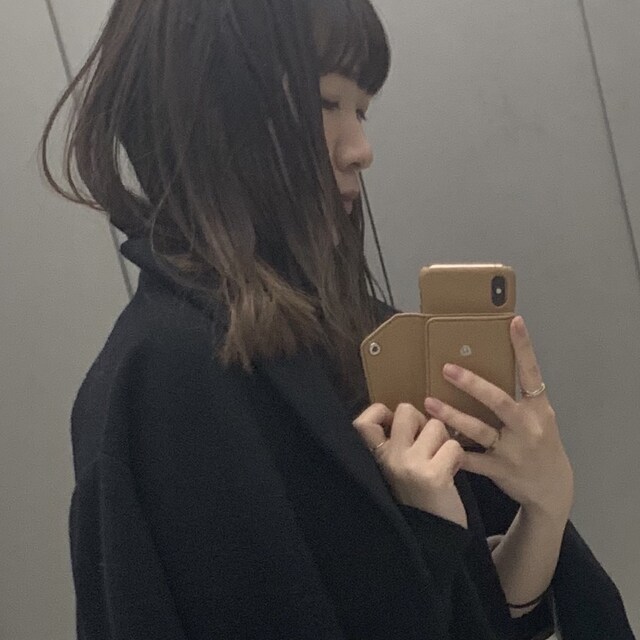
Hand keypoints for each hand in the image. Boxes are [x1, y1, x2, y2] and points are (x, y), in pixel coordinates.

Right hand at [353, 403, 467, 528]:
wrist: (431, 541)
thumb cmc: (415, 501)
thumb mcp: (394, 471)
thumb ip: (395, 445)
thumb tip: (410, 413)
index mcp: (375, 458)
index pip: (363, 422)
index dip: (380, 412)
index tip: (393, 423)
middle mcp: (388, 458)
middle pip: (406, 411)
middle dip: (422, 422)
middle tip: (427, 444)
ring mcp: (410, 465)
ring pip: (435, 426)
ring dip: (444, 442)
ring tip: (440, 462)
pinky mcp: (434, 474)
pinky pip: (453, 446)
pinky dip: (457, 458)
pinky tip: (451, 474)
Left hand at [424, 316, 573, 520]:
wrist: (552, 488)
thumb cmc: (541, 443)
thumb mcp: (539, 417)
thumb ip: (518, 395)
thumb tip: (490, 362)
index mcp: (538, 409)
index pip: (531, 373)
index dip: (523, 348)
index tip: (513, 322)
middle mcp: (527, 427)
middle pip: (499, 402)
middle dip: (473, 385)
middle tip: (447, 368)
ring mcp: (513, 451)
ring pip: (480, 430)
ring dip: (453, 416)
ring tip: (429, 402)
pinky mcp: (500, 471)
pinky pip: (472, 460)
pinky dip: (453, 450)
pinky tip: (434, 440)